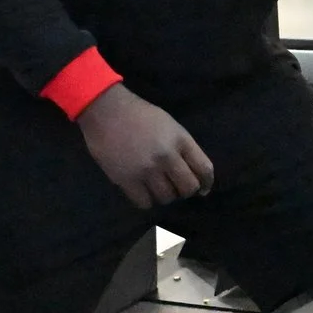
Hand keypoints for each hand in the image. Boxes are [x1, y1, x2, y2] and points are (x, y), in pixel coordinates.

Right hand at [76, 84, 212, 209]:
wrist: (106, 110)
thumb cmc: (139, 115)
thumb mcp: (170, 125)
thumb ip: (184, 148)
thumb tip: (197, 176)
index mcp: (180, 140)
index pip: (204, 169)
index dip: (206, 183)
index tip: (202, 189)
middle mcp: (167, 156)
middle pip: (188, 188)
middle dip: (184, 190)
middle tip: (174, 185)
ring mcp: (147, 169)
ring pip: (167, 197)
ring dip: (164, 195)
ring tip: (156, 186)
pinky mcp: (126, 179)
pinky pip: (145, 202)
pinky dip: (146, 200)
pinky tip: (142, 191)